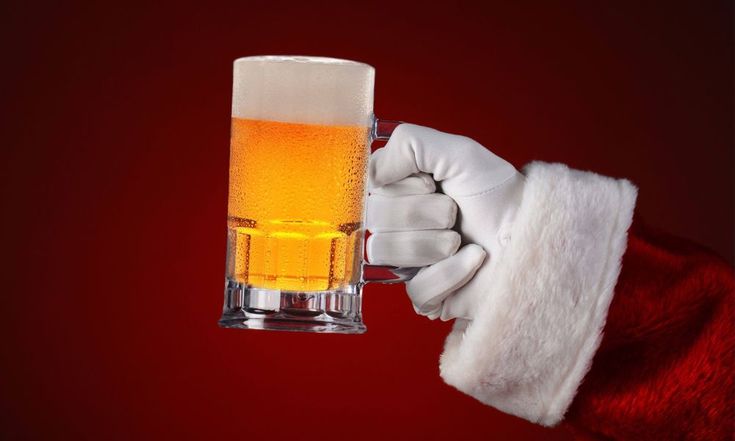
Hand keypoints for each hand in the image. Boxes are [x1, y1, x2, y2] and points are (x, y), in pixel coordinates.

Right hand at [366, 123, 524, 319]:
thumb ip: (409, 144)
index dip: (402, 186)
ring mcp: (408, 263)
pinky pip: (415, 289)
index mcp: (399, 192)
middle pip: (375, 220)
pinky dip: (451, 272)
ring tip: (462, 238)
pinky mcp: (426, 297)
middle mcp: (397, 227)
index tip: (433, 183)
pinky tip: (473, 260)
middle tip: (454, 212)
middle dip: (423, 212)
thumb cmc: (497, 194)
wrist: (532, 234)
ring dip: (434, 242)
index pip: (369, 188)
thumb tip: (374, 175)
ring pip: (385, 252)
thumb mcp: (458, 153)